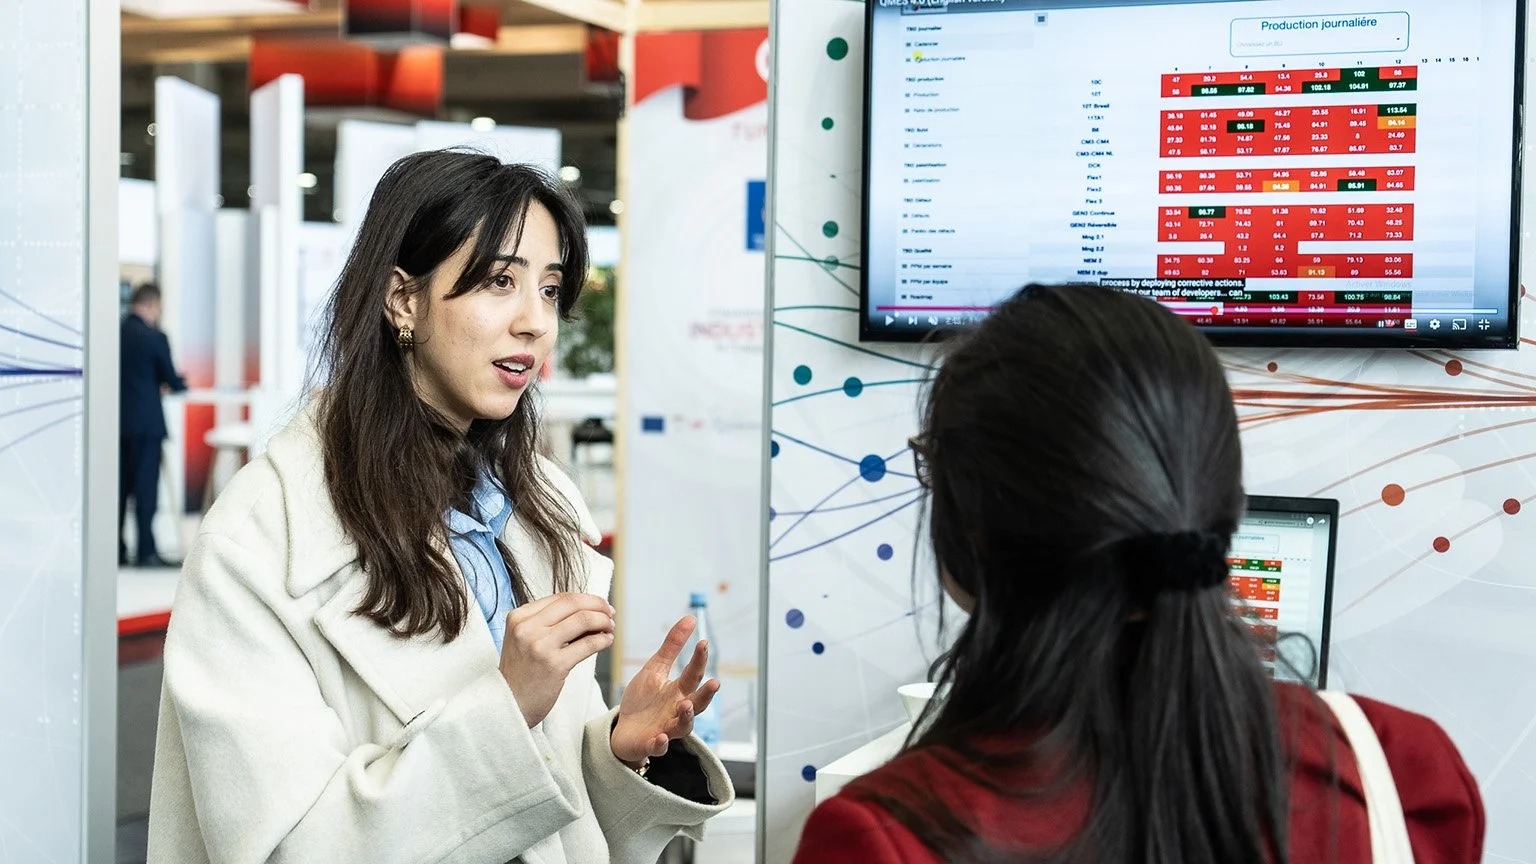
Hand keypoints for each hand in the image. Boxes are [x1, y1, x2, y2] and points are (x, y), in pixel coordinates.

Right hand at [499, 592, 614, 727]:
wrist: (507, 705)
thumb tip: (588, 610)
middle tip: (610, 613)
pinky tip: (606, 642)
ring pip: (583, 620)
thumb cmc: (521, 673)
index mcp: (519, 617)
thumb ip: (550, 623)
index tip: (599, 605)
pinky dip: (602, 640)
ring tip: (610, 627)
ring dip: (603, 621)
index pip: (561, 598)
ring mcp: (539, 646)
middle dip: (598, 605)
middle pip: (573, 604)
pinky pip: (587, 644)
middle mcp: (527, 628)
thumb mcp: (525, 639)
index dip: (586, 599)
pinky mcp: (554, 664)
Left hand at [610, 616, 719, 765]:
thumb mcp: (655, 669)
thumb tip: (691, 618)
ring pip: (683, 726)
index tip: (703, 643)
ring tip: (686, 704)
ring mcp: (667, 728)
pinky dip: (661, 743)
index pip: (693, 674)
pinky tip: (661, 737)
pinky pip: (658, 746)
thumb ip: (672, 646)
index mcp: (679, 691)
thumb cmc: (643, 700)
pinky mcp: (651, 744)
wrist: (623, 730)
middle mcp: (677, 710)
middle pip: (698, 703)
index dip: (699, 660)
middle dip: (706, 694)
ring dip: (686, 716)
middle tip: (715, 683)